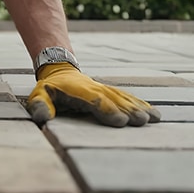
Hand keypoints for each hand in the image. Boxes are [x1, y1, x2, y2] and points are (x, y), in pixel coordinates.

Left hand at [27, 63, 160, 126]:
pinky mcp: (112, 92)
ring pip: (124, 98)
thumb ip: (40, 106)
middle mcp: (95, 89)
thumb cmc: (49, 89)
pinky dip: (142, 105)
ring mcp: (105, 89)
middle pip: (114, 100)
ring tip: (153, 118)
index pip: (94, 100)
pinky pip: (129, 98)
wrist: (61, 71)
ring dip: (139, 108)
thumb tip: (43, 118)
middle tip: (142, 121)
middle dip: (128, 111)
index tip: (121, 121)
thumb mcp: (38, 96)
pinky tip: (155, 114)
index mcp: (77, 91)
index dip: (107, 109)